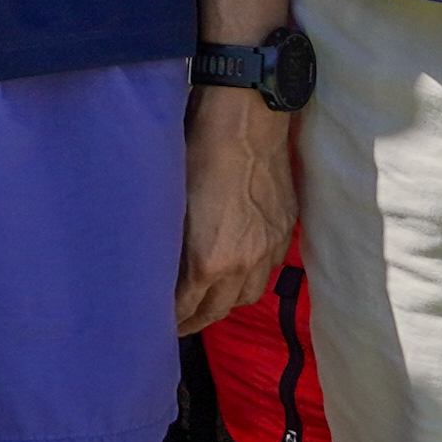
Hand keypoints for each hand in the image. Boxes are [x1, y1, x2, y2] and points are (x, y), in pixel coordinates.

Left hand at [179, 87, 298, 334]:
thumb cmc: (196, 150)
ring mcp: (269, 249)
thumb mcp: (170, 202)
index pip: (186, 309)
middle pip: (217, 311)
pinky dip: (249, 279)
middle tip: (176, 320)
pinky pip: (267, 272)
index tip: (155, 322)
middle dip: (194, 319)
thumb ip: (169, 245)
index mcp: (209, 260)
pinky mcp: (285, 232)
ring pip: (246, 297)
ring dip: (224, 303)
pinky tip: (236, 272)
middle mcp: (243, 264)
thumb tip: (158, 266)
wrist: (245, 118)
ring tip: (206, 301)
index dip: (169, 320)